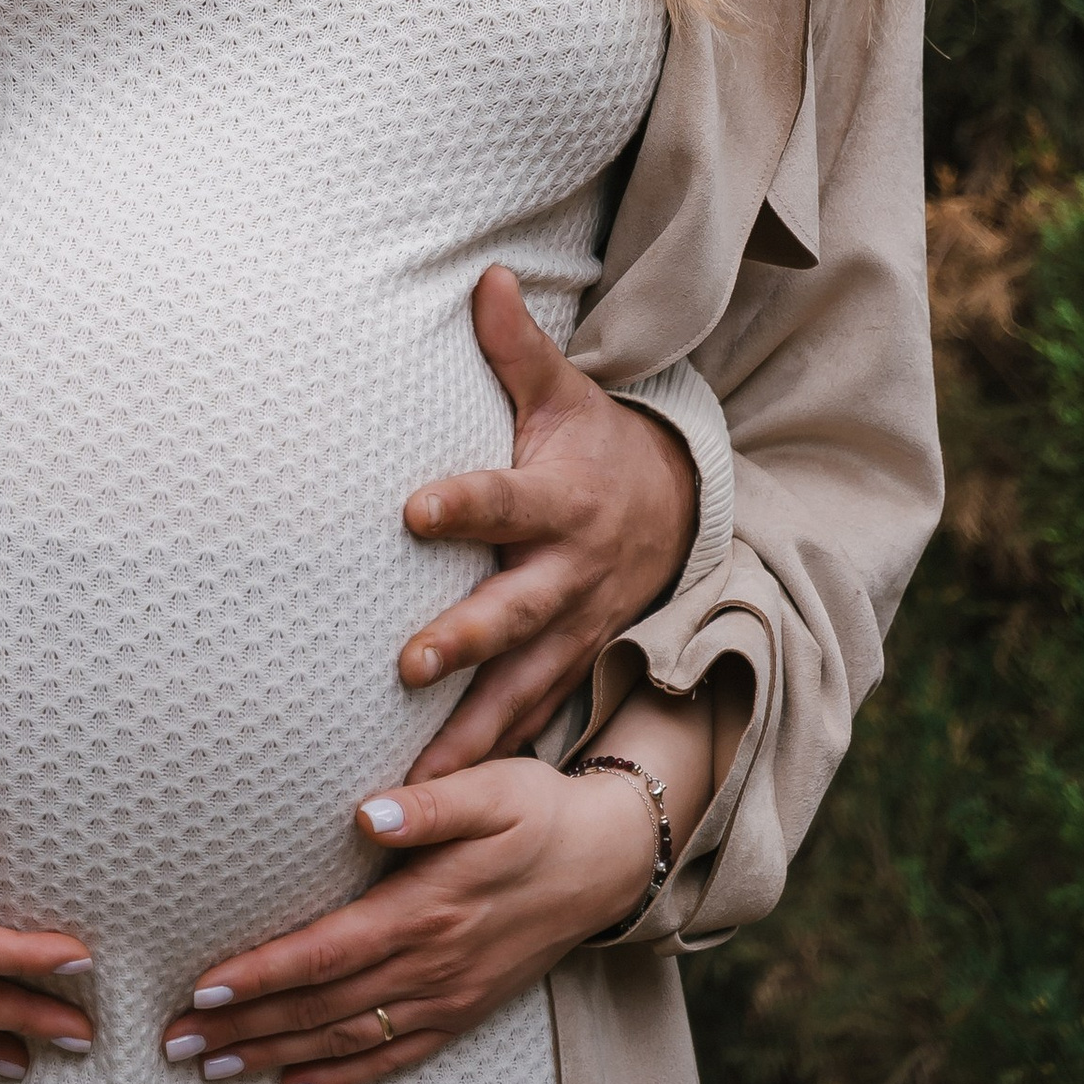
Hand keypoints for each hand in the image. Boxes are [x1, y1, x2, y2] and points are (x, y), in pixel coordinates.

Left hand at [159, 755, 661, 1083]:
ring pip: (346, 1039)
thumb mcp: (492, 789)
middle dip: (244, 1028)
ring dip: (275, 1057)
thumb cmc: (536, 810)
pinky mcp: (463, 1012)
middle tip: (175, 1044)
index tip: (201, 989)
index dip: (261, 975)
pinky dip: (341, 1077)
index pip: (325, 952)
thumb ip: (429, 803)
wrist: (606, 861)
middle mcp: (432, 965)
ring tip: (212, 1069)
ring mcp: (448, 997)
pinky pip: (393, 1058)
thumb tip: (368, 814)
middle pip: (321, 1007)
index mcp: (426, 910)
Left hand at [396, 266, 698, 777]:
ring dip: (469, 733)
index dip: (462, 503)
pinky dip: (489, 768)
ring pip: (520, 688)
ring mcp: (573, 630)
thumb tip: (483, 276)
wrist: (678, 510)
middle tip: (405, 661)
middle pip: (512, 609)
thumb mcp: (565, 392)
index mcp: (558, 500)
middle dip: (464, 637)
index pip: (502, 498)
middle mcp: (568, 573)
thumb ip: (515, 346)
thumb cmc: (596, 444)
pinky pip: (528, 723)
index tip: (412, 508)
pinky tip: (438, 807)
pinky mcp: (571, 668)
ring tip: (414, 782)